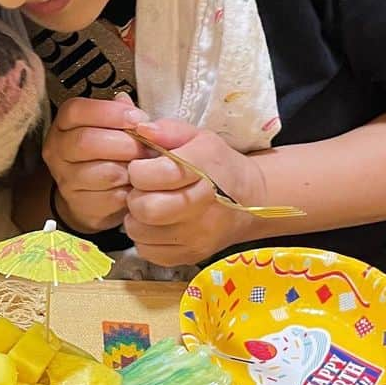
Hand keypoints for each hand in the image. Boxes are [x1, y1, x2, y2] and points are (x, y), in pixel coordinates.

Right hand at [43, 94, 148, 233]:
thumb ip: (119, 114)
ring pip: (103, 172)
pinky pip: (112, 197)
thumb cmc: (106, 152)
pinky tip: (139, 186)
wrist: (90, 195)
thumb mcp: (110, 127)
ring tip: (148, 166)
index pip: (76, 111)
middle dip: (125, 143)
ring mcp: (65, 179)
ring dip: (132, 169)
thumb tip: (126, 101)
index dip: (109, 112)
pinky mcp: (80, 204)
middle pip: (86, 141)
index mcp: (63, 124)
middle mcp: (57, 150)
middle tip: (149, 147)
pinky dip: (131, 191)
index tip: (139, 118)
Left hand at [125, 119, 266, 265]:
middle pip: (146, 208)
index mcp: (203, 168)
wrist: (250, 200)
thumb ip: (167, 130)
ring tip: (150, 206)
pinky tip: (157, 225)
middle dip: (135, 197)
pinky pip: (148, 251)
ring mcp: (197, 235)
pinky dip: (145, 238)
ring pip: (140, 232)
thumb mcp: (198, 137)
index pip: (156, 174)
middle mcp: (202, 205)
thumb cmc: (217, 165)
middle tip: (143, 190)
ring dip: (136, 219)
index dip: (139, 170)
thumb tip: (139, 129)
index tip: (142, 168)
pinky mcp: (191, 255)